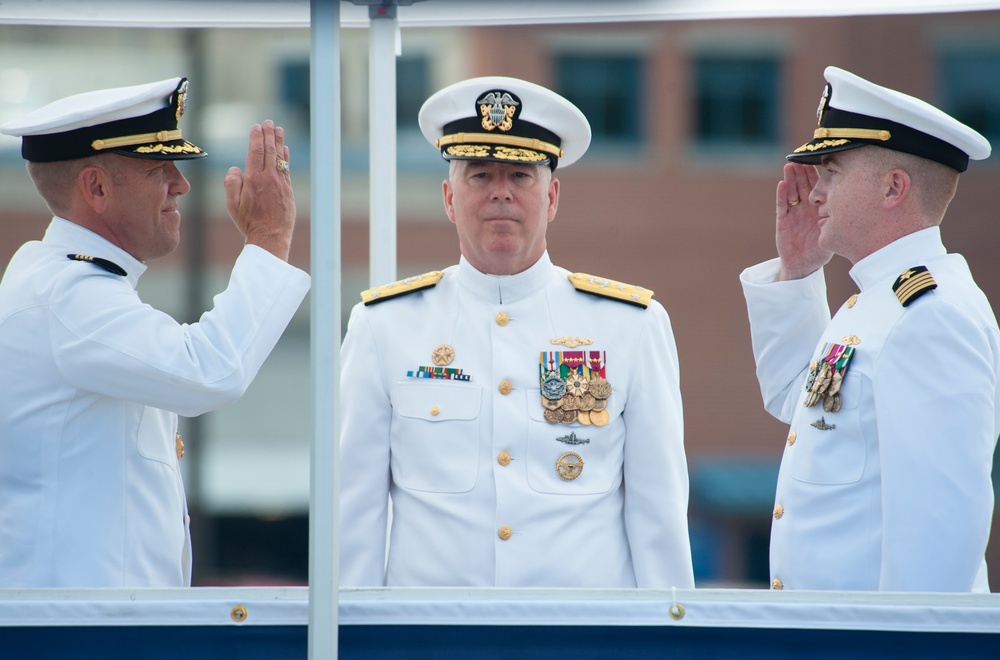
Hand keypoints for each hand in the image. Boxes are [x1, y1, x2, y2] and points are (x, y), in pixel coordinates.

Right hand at [223, 120, 295, 260]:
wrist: (270, 237)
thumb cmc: (249, 222)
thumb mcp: (232, 204)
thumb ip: (231, 183)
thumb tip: (236, 168)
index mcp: (254, 180)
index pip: (255, 152)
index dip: (256, 138)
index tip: (257, 126)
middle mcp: (269, 179)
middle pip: (269, 151)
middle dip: (269, 135)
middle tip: (269, 122)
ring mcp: (281, 184)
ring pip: (280, 158)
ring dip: (279, 142)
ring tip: (279, 129)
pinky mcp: (288, 191)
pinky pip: (286, 169)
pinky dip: (285, 157)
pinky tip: (284, 150)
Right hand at [775, 162, 830, 280]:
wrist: (804, 266)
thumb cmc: (821, 250)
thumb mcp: (834, 231)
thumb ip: (841, 218)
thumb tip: (859, 204)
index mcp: (819, 208)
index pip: (818, 186)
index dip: (817, 174)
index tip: (820, 159)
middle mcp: (805, 208)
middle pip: (803, 185)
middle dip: (802, 171)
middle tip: (802, 156)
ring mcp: (793, 213)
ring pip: (792, 192)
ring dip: (790, 178)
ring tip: (790, 165)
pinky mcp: (783, 221)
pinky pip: (782, 206)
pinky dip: (782, 195)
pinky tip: (782, 184)